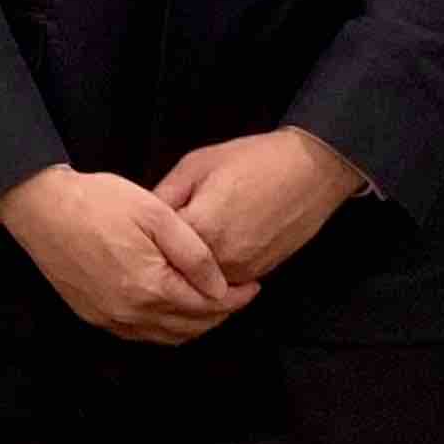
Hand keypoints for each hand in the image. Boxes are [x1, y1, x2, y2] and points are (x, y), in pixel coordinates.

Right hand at [0, 164, 251, 343]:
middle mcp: (131, 314)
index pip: (207, 306)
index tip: (254, 286)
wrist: (41, 207)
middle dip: (219, 314)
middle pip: (190, 327)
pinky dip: (164, 328)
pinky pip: (139, 334)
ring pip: (165, 336)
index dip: (236, 298)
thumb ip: (193, 253)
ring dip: (193, 325)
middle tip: (236, 295)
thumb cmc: (100, 202)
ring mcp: (109, 319)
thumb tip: (220, 287)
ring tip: (209, 303)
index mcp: (150, 287)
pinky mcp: (93, 316)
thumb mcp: (155, 214)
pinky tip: (171, 308)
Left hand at [153, 128, 365, 287]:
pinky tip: (202, 254)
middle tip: (147, 247)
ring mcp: (242, 271)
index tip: (134, 233)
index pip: (156, 248)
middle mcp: (221, 259)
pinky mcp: (259, 274)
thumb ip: (166, 193)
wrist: (309, 171)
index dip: (142, 241)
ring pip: (199, 283)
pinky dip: (209, 275)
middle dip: (161, 260)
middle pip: (176, 272)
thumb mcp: (197, 165)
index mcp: (201, 228)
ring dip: (185, 272)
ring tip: (174, 250)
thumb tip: (141, 215)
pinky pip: (223, 283)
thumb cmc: (251, 160)